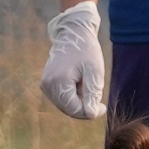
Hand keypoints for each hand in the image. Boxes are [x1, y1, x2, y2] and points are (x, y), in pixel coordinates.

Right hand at [39, 1, 105, 118]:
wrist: (73, 34)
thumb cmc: (86, 50)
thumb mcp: (94, 71)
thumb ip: (92, 93)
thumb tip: (91, 114)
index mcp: (58, 81)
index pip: (74, 109)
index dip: (90, 112)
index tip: (103, 107)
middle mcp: (47, 85)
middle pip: (68, 109)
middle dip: (84, 106)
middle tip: (96, 93)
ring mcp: (45, 85)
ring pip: (65, 105)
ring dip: (79, 100)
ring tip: (85, 84)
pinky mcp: (46, 84)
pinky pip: (62, 98)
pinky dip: (73, 95)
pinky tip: (79, 83)